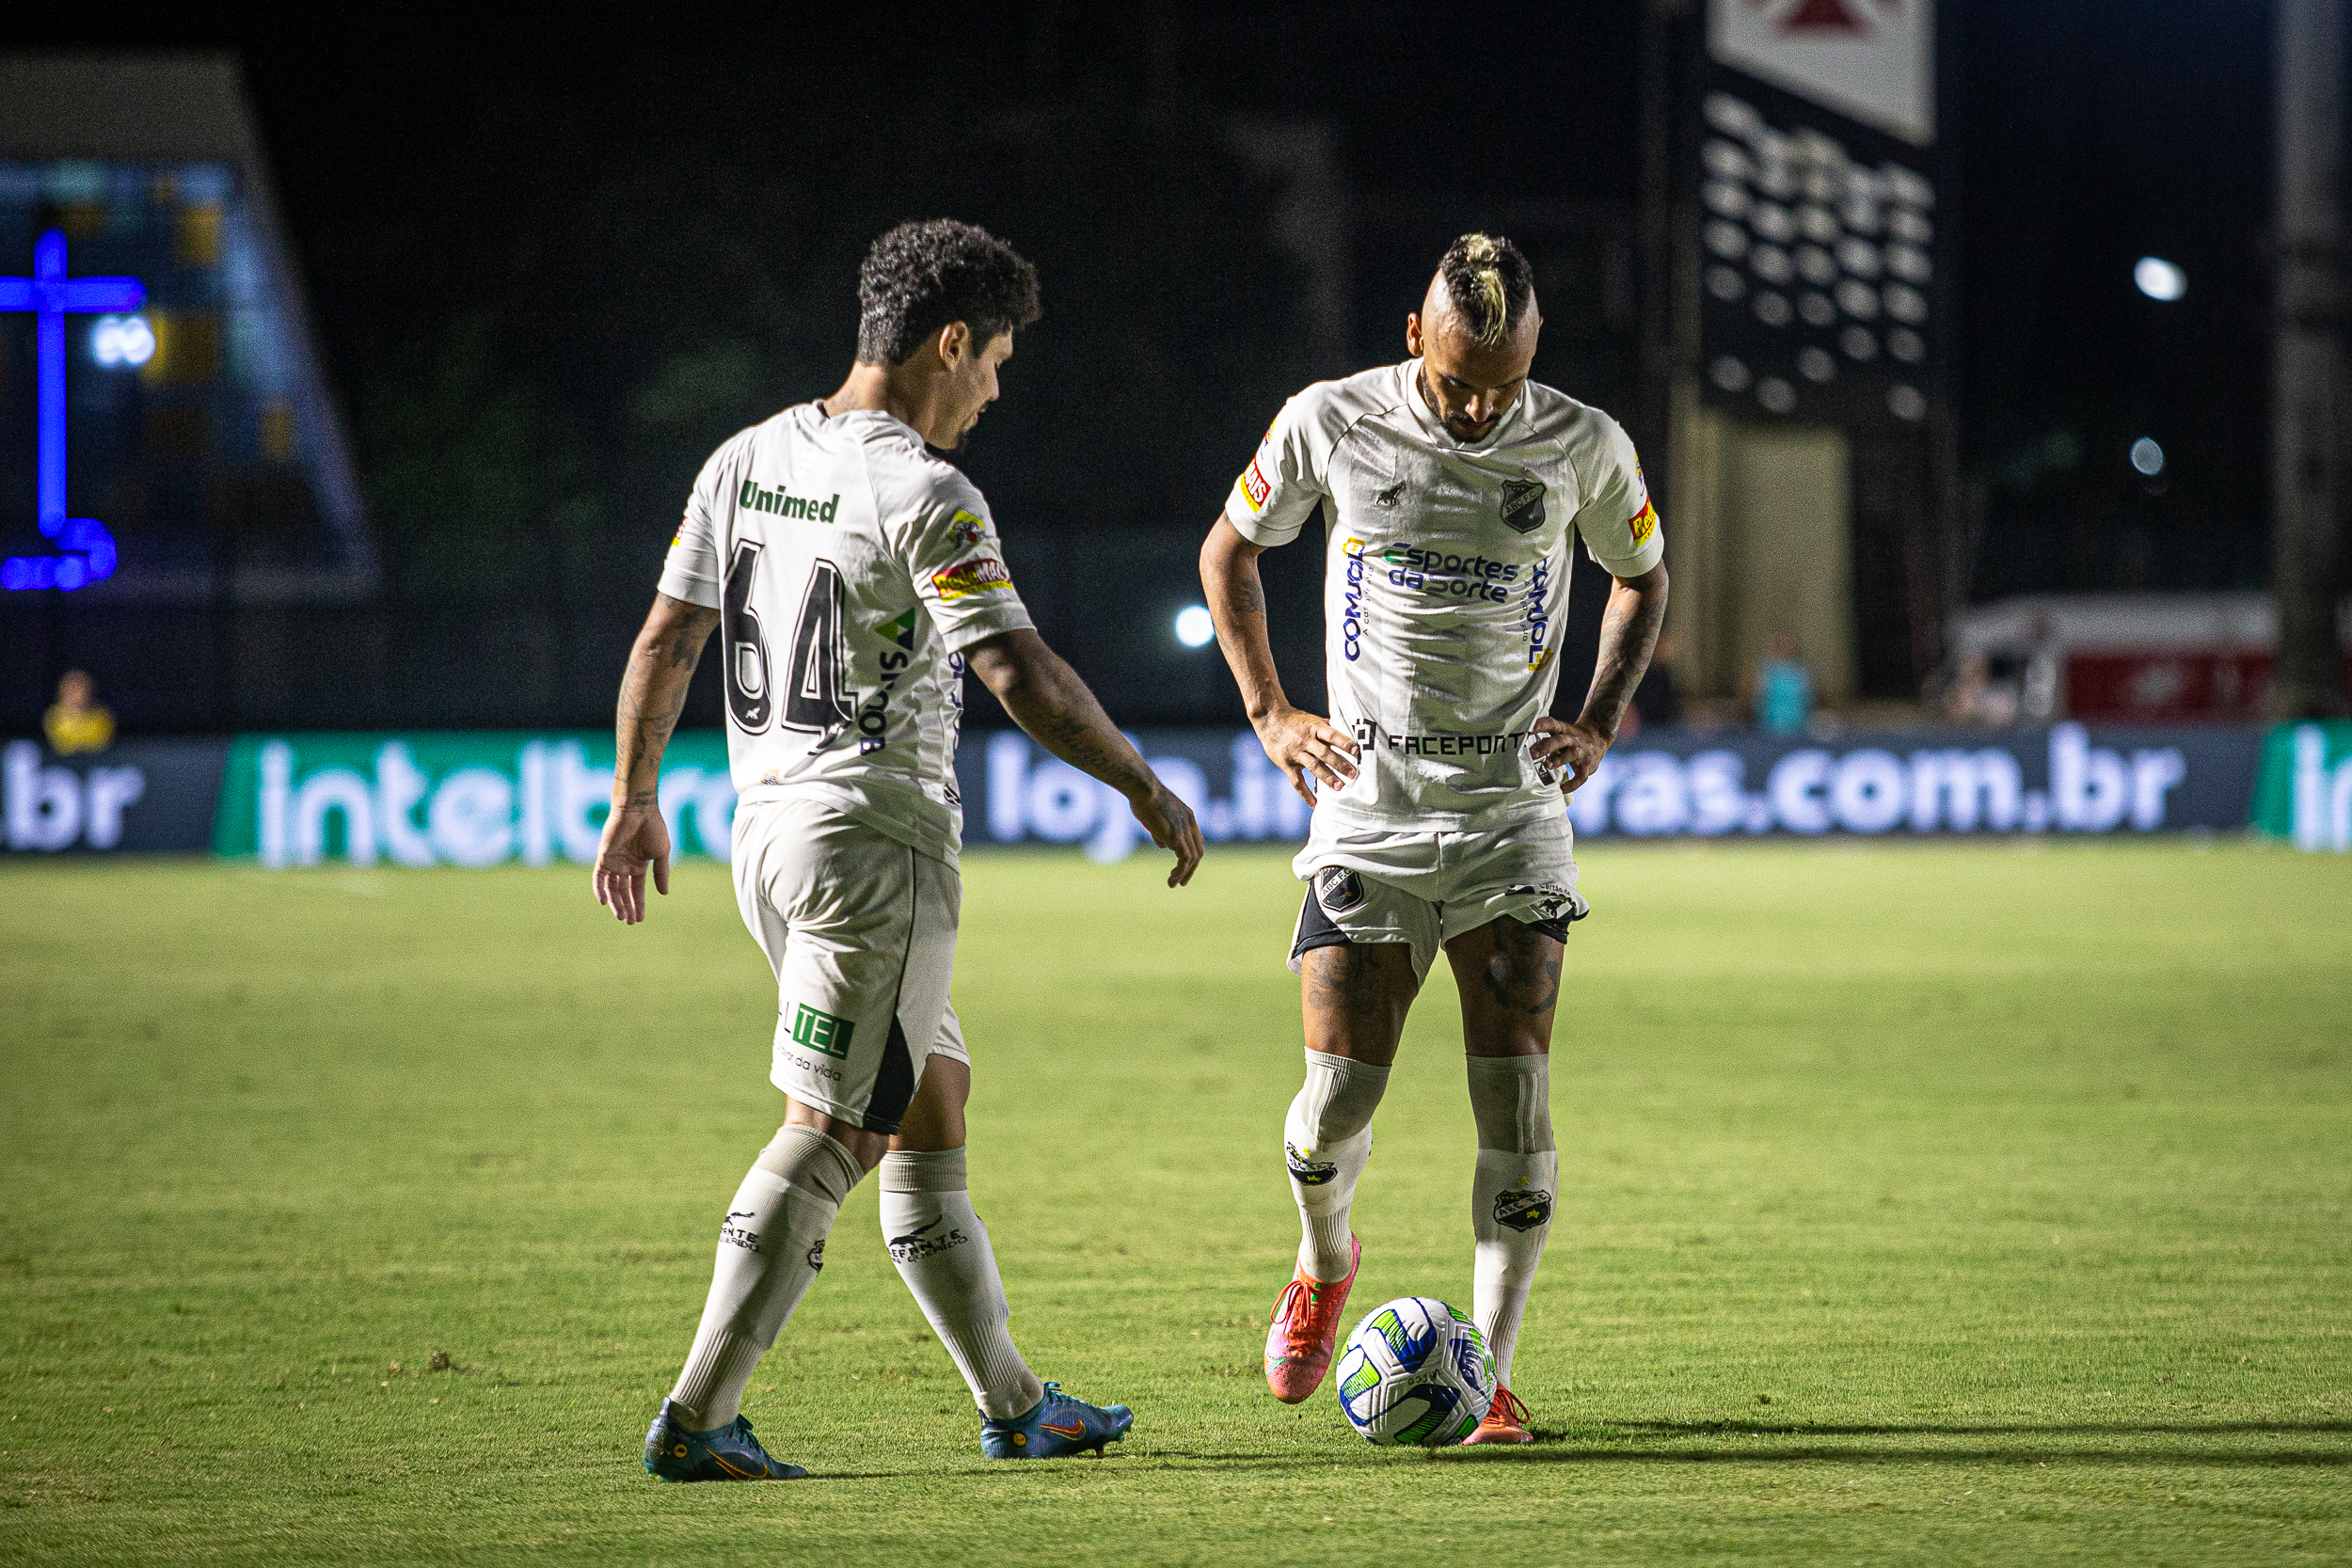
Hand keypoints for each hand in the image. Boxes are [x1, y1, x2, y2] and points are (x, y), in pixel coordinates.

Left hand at [593, 799, 670, 923]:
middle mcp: (624, 865)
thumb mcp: (661, 854)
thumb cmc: (653, 828)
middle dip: (626, 907)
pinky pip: (598, 877)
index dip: (638, 904)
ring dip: (615, 903)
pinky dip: (599, 889)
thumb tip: (664, 894)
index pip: (636, 890)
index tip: (641, 919)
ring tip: (621, 917)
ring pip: (611, 888)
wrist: (639, 811)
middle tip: (629, 922)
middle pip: (623, 892)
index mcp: (638, 865)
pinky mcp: (604, 856)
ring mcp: (613, 862)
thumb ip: (661, 873)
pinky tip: (603, 902)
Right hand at [1130, 779, 1205, 887]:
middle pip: (1198, 850)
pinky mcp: (1176, 836)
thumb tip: (1163, 845)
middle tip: (1182, 881)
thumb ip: (1160, 830)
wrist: (1143, 788)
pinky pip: (1185, 859)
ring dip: (1185, 873)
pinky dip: (1181, 871)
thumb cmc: (1143, 798)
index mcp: (1187, 815)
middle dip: (1192, 868)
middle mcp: (1190, 823)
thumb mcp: (1154, 815)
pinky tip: (1172, 878)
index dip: (1192, 854)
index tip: (1183, 866)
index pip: (1197, 839)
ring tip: (1174, 884)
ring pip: (1193, 858)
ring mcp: (1185, 829)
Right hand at [1253, 705, 1359, 805]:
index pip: (1331, 735)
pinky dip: (1306, 794)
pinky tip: (1316, 804)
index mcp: (1314, 727)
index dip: (1344, 743)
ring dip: (1327, 778)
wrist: (1270, 720)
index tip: (1356, 751)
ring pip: (1313, 767)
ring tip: (1340, 787)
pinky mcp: (1286, 764)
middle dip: (1340, 764)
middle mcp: (1305, 740)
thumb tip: (1349, 731)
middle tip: (1352, 774)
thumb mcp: (1312, 719)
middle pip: (1324, 753)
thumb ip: (1328, 727)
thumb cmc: (1295, 720)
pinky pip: (1297, 782)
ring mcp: (1295, 753)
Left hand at [1530, 716, 1611, 795]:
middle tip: (1532, 753)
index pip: (1551, 724)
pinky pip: (1581, 776)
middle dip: (1546, 746)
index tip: (1527, 729)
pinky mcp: (1588, 766)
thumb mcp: (1560, 733)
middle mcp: (1572, 739)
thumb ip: (1545, 738)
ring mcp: (1582, 752)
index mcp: (1563, 730)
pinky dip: (1572, 785)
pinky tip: (1561, 789)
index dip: (1540, 725)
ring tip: (1546, 766)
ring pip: (1571, 754)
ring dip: (1559, 760)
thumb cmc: (1570, 738)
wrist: (1598, 737)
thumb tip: (1518, 747)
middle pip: (1559, 740)